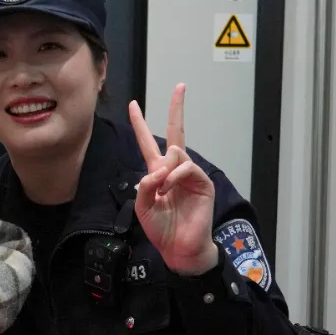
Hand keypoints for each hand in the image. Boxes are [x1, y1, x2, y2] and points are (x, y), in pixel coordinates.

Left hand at [128, 84, 218, 275]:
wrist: (179, 248)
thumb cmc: (162, 229)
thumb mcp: (143, 206)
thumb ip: (145, 185)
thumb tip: (160, 167)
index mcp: (158, 173)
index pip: (148, 143)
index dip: (140, 124)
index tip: (133, 105)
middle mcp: (174, 170)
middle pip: (176, 132)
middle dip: (177, 108)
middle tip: (180, 86)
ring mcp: (190, 175)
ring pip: (176, 154)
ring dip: (164, 171)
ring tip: (161, 191)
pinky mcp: (202, 182)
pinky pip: (186, 167)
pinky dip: (174, 177)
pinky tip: (168, 189)